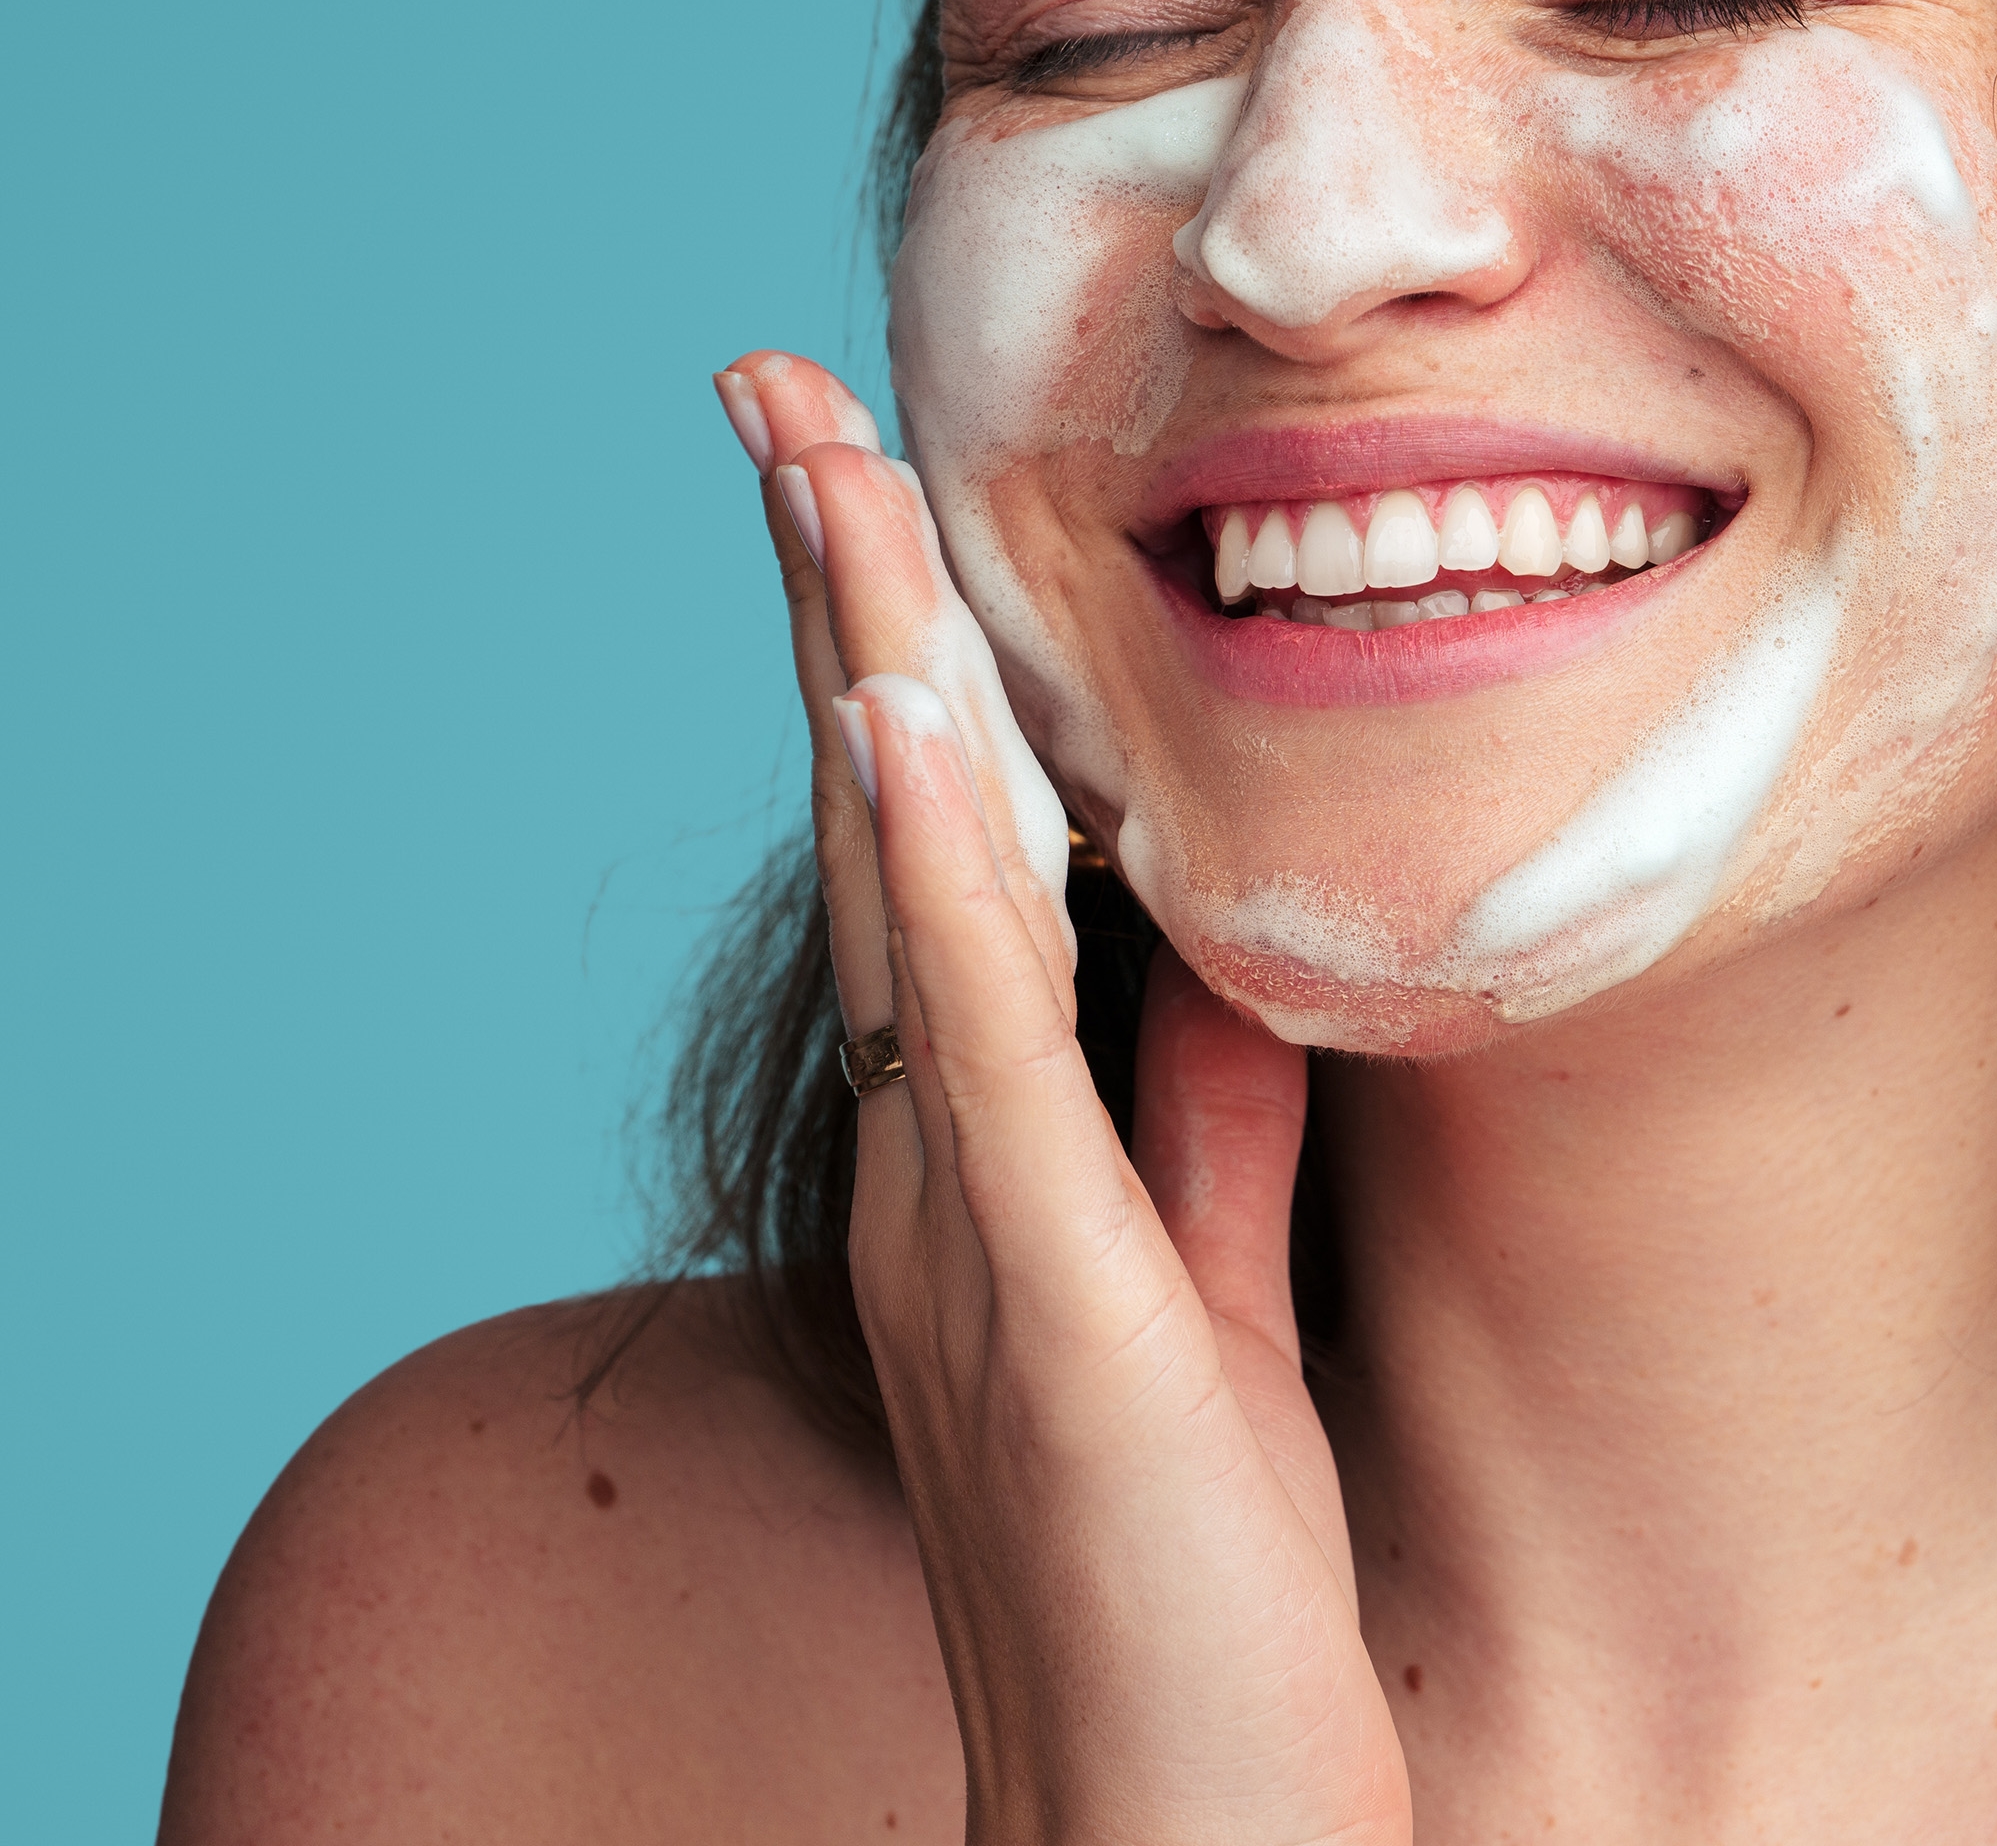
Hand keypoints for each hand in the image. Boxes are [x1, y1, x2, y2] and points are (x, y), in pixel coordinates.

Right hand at [716, 354, 1412, 1845]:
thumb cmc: (1192, 1611)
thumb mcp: (1210, 1303)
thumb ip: (1198, 1121)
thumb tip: (1222, 932)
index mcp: (978, 1173)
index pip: (931, 862)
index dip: (891, 658)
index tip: (862, 471)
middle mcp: (932, 1181)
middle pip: (874, 829)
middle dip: (828, 595)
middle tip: (775, 384)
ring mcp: (968, 1241)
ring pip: (902, 891)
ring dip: (857, 661)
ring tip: (818, 460)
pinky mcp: (1054, 1315)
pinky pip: (990, 1055)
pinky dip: (940, 870)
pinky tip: (905, 715)